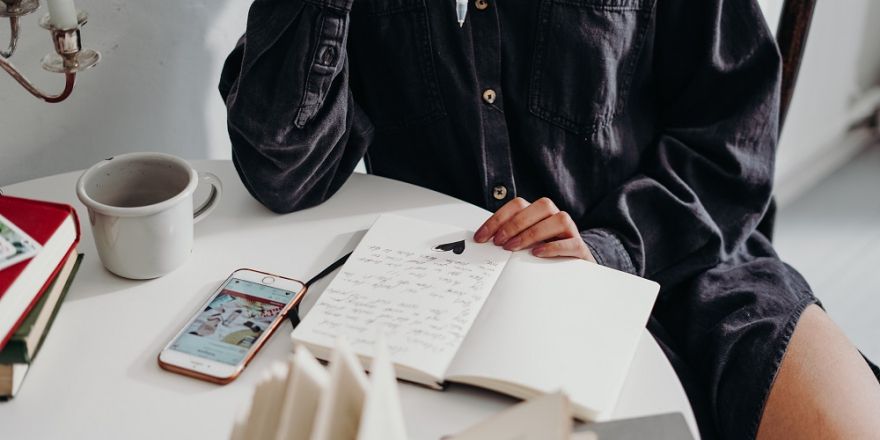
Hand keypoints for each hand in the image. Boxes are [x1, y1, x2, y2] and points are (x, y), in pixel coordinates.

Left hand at [473, 197, 595, 261]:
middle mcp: (555, 216)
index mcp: (538, 212)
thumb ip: (508, 238)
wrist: (572, 267)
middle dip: (515, 224)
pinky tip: (537, 253)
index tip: (481, 237)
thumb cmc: (543, 252)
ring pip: (559, 219)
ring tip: (514, 248)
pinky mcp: (580, 247)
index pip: (517, 205)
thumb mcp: (523, 243)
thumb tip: (483, 241)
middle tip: (499, 242)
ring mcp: (570, 230)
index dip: (497, 220)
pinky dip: (553, 247)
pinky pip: (571, 242)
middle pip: (540, 206)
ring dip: (532, 233)